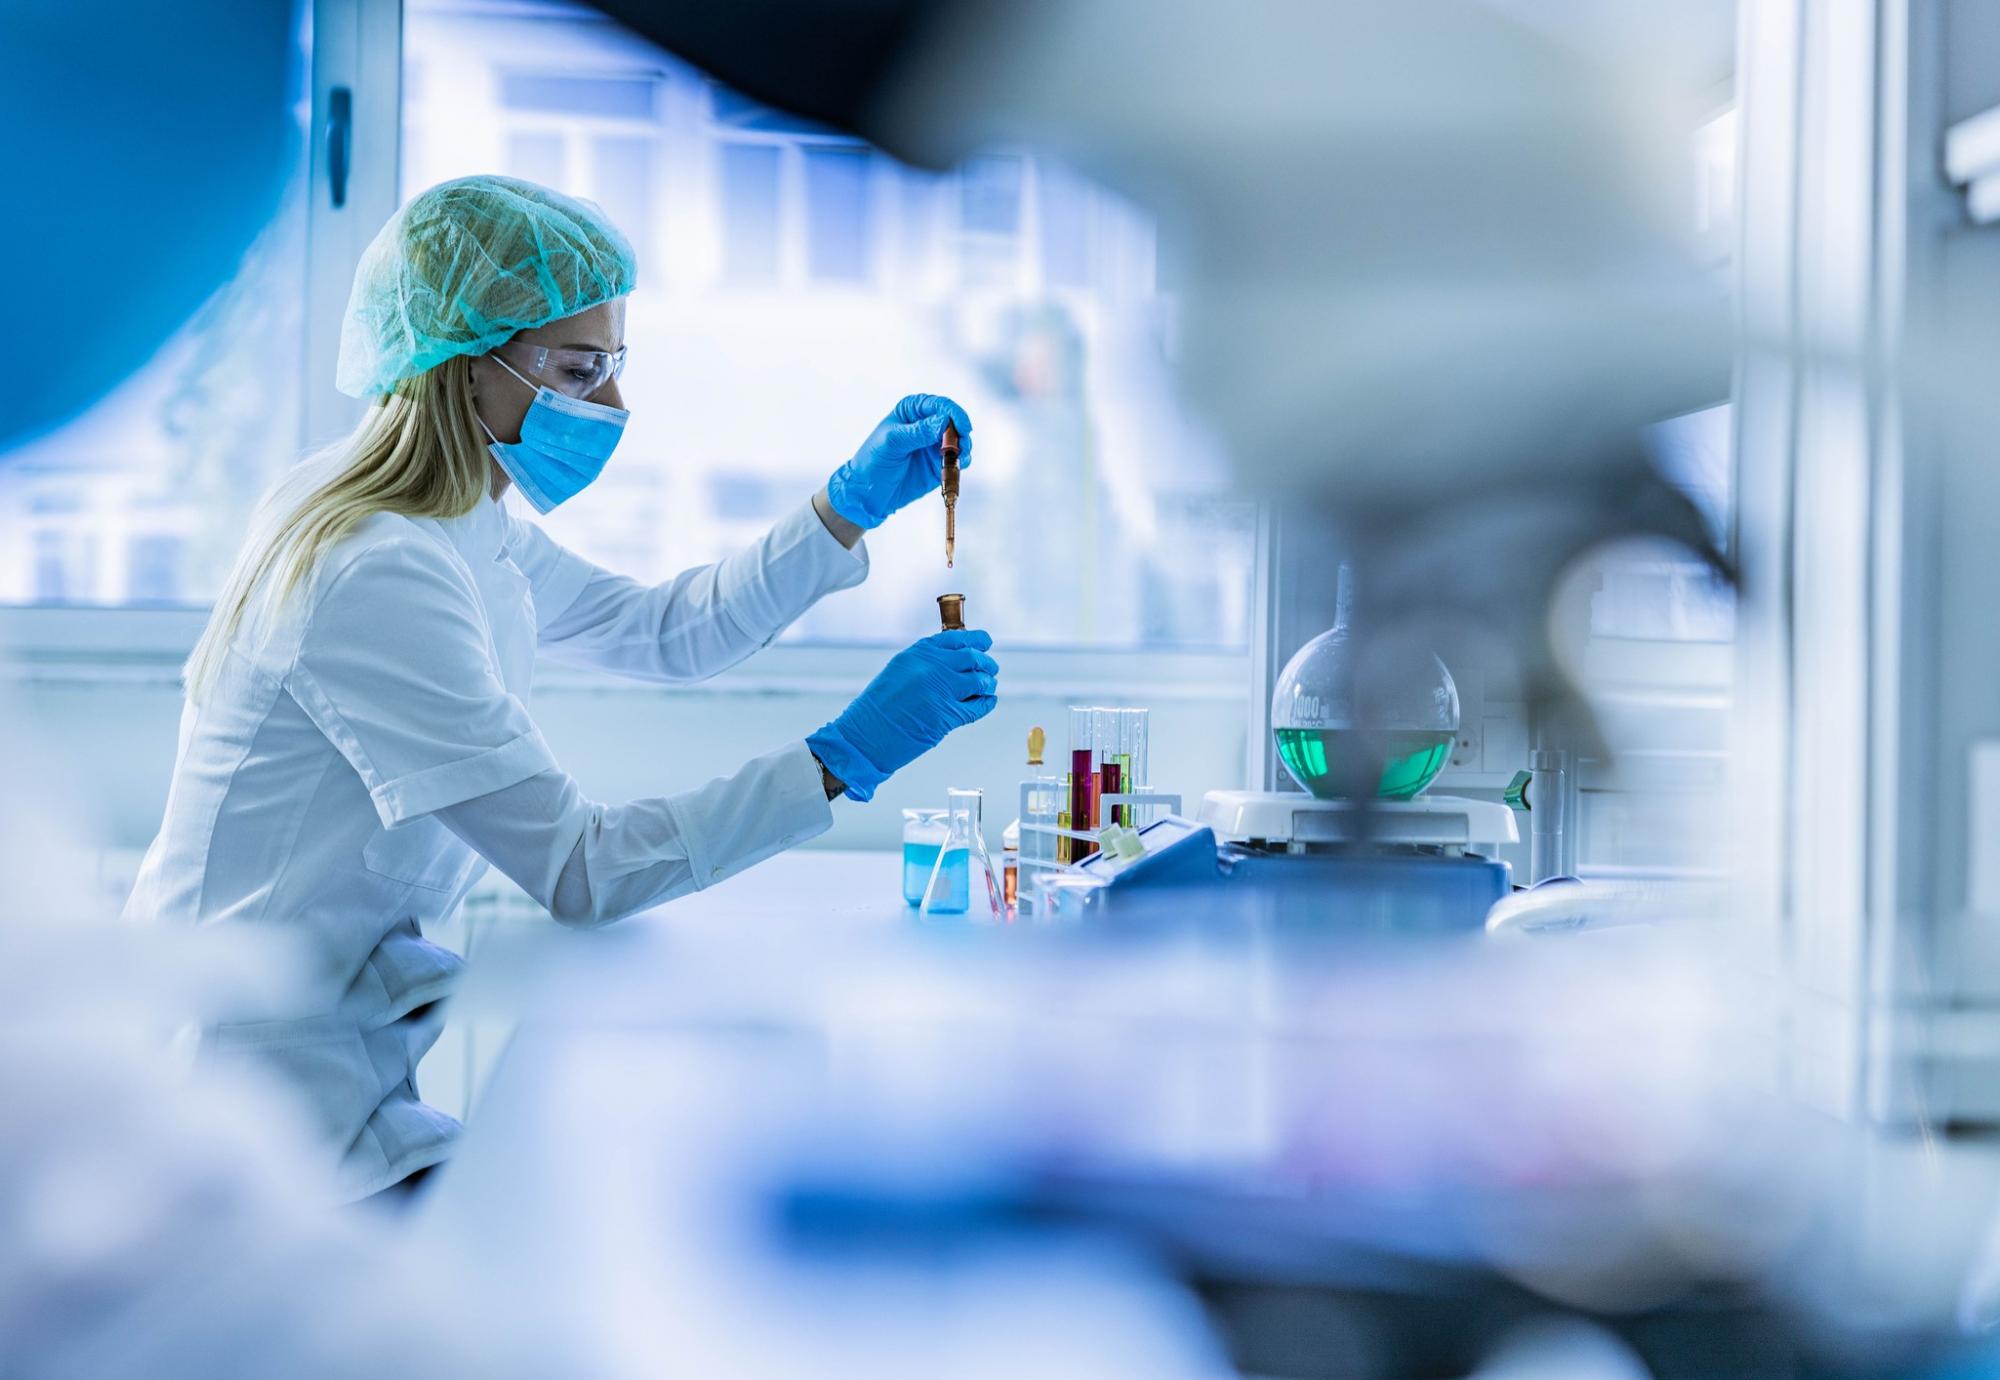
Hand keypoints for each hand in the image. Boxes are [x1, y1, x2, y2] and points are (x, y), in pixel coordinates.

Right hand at [805, 630, 998, 801]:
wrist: (865, 735)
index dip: (977, 640)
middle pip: (973, 658)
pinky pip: (977, 706)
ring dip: (988, 683)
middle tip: (991, 668)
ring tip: (988, 686)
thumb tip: (953, 659)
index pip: (957, 638)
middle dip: (986, 663)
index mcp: (919, 653)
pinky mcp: (947, 716)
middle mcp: (932, 668)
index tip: (985, 643)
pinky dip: (987, 703)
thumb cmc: (878, 706)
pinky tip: (988, 702)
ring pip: (979, 681)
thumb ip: (925, 662)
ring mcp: (942, 691)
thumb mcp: (899, 671)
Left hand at [824, 394, 972, 529]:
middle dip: (961, 433)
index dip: (953, 413)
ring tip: (960, 458)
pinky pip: (957, 461)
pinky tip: (957, 466)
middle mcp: (926, 425)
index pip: (939, 405)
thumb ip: (918, 432)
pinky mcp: (939, 464)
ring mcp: (934, 445)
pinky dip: (961, 463)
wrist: (868, 493)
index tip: (962, 427)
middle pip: (954, 422)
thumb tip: (943, 421)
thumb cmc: (873, 462)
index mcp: (912, 411)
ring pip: (959, 441)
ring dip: (964, 448)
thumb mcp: (893, 443)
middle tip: (961, 446)